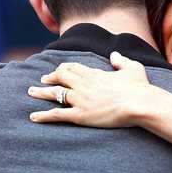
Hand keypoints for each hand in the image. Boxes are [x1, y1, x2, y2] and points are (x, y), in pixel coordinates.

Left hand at [28, 52, 153, 126]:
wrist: (140, 104)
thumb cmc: (140, 87)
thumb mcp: (133, 68)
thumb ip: (121, 61)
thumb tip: (114, 55)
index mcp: (94, 73)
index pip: (73, 67)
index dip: (63, 68)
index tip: (58, 71)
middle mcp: (83, 84)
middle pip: (60, 77)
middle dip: (50, 78)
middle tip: (42, 80)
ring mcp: (80, 100)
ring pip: (55, 93)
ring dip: (41, 92)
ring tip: (31, 92)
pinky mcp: (80, 115)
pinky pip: (57, 114)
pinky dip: (44, 115)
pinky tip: (33, 117)